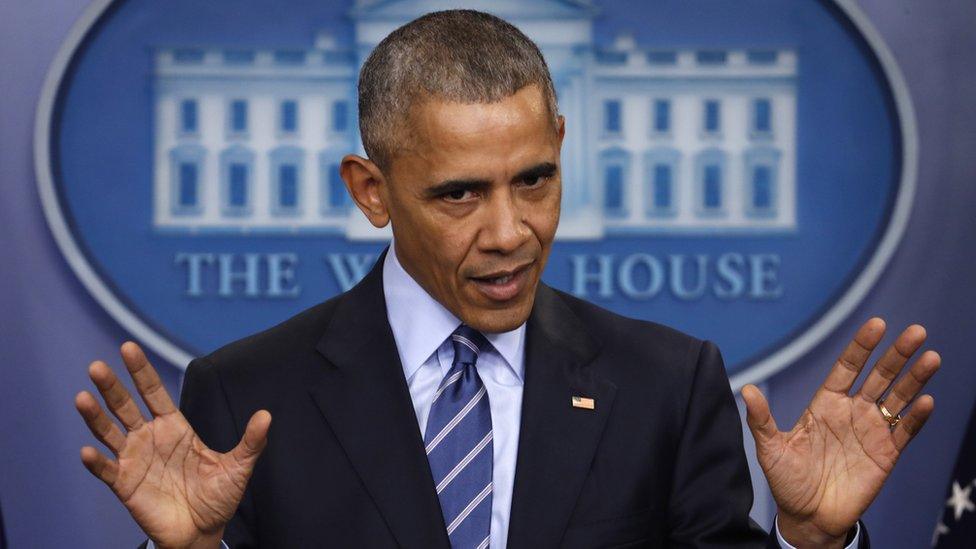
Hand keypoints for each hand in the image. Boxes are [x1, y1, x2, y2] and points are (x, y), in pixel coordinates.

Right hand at [74, 342, 270, 548]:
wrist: (202, 532)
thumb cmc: (218, 497)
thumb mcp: (238, 467)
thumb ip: (250, 441)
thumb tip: (267, 415)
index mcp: (174, 427)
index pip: (153, 392)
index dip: (141, 371)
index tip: (129, 347)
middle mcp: (150, 438)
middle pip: (125, 406)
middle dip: (112, 387)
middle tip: (97, 366)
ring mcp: (135, 460)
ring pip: (109, 432)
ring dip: (95, 416)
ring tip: (82, 397)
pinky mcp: (125, 485)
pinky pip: (107, 470)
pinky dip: (96, 461)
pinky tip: (87, 451)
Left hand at [742, 318, 938, 547]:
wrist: (808, 517)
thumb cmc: (787, 480)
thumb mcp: (771, 449)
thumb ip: (762, 420)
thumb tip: (747, 390)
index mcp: (826, 404)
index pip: (848, 367)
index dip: (862, 346)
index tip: (877, 324)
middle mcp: (852, 411)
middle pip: (879, 376)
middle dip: (897, 354)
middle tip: (917, 332)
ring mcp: (871, 431)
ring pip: (898, 398)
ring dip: (915, 378)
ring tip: (931, 357)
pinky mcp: (886, 454)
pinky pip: (905, 431)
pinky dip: (917, 417)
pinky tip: (926, 401)